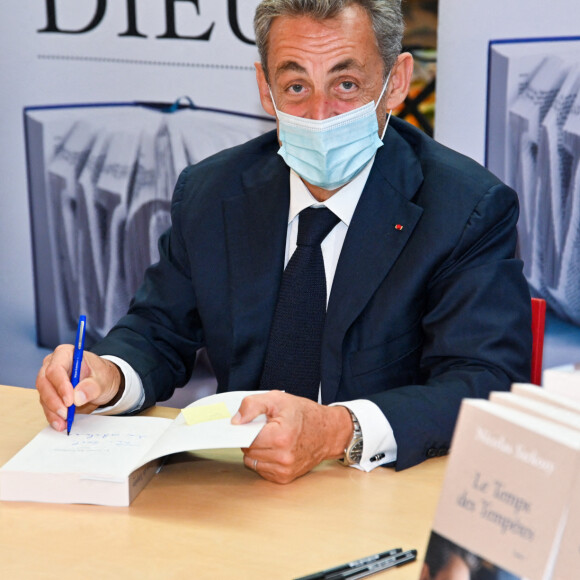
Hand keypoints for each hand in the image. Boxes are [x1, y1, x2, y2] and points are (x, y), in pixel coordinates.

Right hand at [36, 345, 121, 430]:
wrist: (102, 384)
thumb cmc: (101, 375)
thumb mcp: (103, 380)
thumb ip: (92, 387)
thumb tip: (78, 398)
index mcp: (65, 354)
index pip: (56, 369)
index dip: (61, 385)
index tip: (69, 400)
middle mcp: (52, 365)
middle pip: (44, 383)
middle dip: (54, 400)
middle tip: (65, 414)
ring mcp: (49, 380)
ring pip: (44, 396)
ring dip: (52, 411)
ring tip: (64, 423)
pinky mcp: (49, 394)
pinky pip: (47, 406)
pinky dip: (53, 416)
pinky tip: (61, 424)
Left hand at [232, 390, 352, 483]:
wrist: (328, 431)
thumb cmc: (304, 413)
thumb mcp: (277, 399)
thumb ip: (252, 405)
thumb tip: (235, 421)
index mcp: (280, 437)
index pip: (245, 438)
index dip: (247, 428)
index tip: (253, 423)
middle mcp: (283, 457)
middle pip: (247, 451)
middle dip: (252, 439)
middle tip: (266, 429)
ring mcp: (284, 470)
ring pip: (252, 462)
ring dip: (256, 451)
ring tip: (271, 439)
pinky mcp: (284, 478)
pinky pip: (261, 470)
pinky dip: (264, 460)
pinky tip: (275, 450)